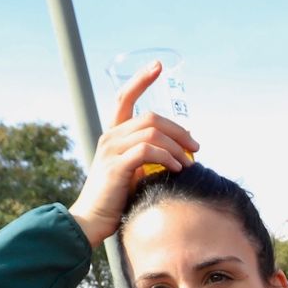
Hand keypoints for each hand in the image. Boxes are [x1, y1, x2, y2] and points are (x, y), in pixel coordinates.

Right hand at [68, 63, 200, 245]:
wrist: (91, 221)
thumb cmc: (117, 199)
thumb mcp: (136, 171)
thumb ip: (152, 154)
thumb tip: (183, 144)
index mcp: (113, 134)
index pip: (125, 97)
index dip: (141, 79)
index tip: (159, 66)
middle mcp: (110, 136)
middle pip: (150, 117)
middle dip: (178, 129)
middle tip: (195, 147)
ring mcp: (111, 149)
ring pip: (151, 132)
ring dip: (176, 147)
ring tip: (188, 164)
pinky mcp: (116, 166)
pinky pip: (147, 150)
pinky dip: (166, 157)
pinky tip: (176, 170)